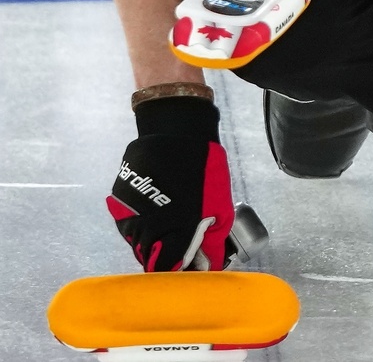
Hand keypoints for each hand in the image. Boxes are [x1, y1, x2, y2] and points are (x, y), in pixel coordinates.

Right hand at [107, 95, 234, 270]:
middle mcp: (144, 231)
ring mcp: (127, 217)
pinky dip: (143, 224)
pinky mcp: (118, 204)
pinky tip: (158, 208)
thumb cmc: (204, 172)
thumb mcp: (219, 209)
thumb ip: (212, 243)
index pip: (167, 272)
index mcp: (173, 235)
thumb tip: (210, 268)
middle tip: (184, 244)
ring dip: (154, 240)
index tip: (190, 269)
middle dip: (167, 258)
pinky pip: (130, 225)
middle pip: (151, 260)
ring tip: (172, 221)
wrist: (176, 135)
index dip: (179, 274)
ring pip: (138, 243)